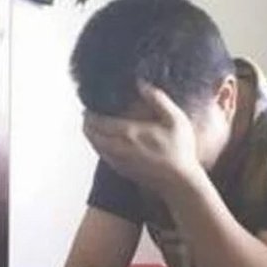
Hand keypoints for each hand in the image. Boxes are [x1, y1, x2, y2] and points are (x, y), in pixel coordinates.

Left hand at [83, 80, 200, 195]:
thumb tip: (142, 84)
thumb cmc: (180, 150)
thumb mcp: (175, 119)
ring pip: (96, 147)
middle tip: (87, 116)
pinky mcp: (122, 171)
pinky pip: (103, 157)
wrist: (179, 182)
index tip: (87, 108)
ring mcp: (119, 161)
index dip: (89, 114)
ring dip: (91, 137)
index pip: (99, 122)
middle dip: (87, 125)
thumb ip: (158, 99)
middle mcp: (119, 147)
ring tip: (92, 128)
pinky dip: (99, 148)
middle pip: (92, 135)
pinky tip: (104, 144)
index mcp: (129, 132)